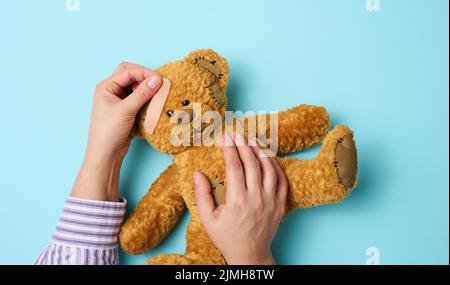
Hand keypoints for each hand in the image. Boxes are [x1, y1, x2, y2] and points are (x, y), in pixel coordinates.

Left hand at [71, 62, 161, 201]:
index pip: (127, 71)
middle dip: (145, 77)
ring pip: (136, 87)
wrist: (106, 153)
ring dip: (147, 89)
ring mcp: (119, 100)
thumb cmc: (109, 131)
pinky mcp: (127, 110)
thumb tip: (157, 79)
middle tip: (158, 84)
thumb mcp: (126, 110)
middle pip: (131, 75)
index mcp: (106, 87)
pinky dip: (147, 98)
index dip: (144, 73)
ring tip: (158, 94)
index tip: (159, 79)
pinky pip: (139, 98)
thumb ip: (142, 93)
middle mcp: (112, 91)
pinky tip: (154, 103)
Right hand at [194, 134, 287, 264]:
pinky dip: (276, 166)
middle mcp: (256, 198)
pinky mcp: (280, 205)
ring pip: (269, 169)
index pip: (234, 166)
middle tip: (237, 134)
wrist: (250, 255)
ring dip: (260, 152)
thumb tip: (197, 173)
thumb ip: (202, 195)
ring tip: (252, 141)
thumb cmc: (227, 237)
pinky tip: (268, 158)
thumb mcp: (208, 219)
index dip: (229, 149)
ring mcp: (271, 201)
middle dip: (243, 145)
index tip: (225, 138)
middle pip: (252, 163)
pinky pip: (281, 180)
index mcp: (237, 201)